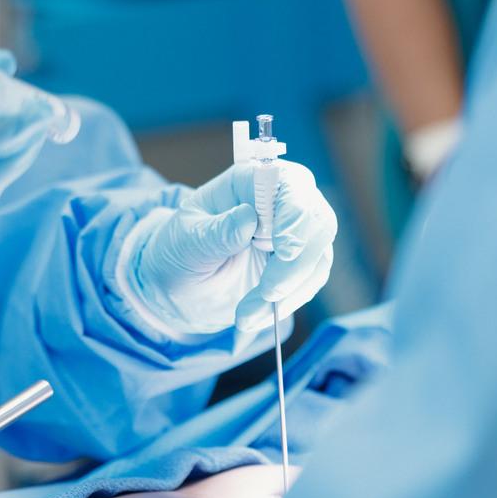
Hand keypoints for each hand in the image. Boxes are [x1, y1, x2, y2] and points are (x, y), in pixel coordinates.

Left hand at [117, 161, 336, 344]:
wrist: (179, 283)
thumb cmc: (179, 250)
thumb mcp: (186, 242)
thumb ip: (216, 232)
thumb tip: (248, 218)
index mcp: (251, 181)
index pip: (292, 185)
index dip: (296, 217)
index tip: (284, 252)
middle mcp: (281, 199)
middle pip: (317, 223)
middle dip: (295, 267)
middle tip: (266, 296)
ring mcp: (295, 231)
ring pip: (317, 259)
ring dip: (287, 294)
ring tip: (244, 316)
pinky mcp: (300, 261)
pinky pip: (310, 281)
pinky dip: (287, 304)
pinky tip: (254, 316)